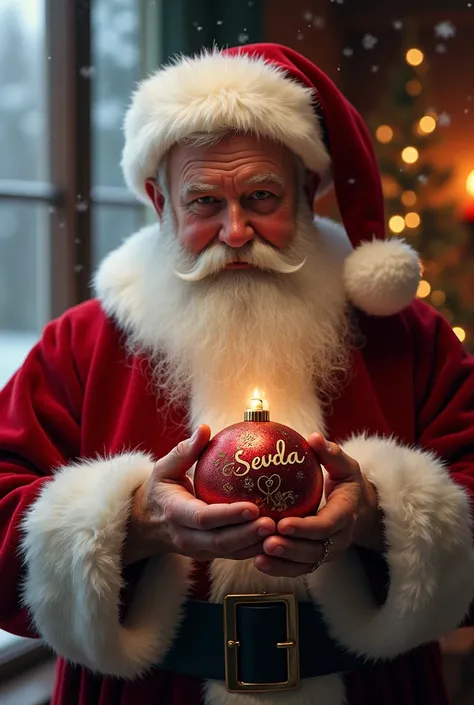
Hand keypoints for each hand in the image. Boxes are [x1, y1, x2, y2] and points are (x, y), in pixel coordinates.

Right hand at [123, 425, 275, 564]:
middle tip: (273, 523)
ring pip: (230, 552)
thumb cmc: (161, 489)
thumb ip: (184, 450)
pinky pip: (234, 554)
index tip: (253, 506)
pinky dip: (255, 548)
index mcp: (176, 513)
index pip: (203, 518)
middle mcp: (187, 537)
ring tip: (280, 532)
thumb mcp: (165, 468)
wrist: (146, 524)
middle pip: (220, 541)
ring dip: (255, 544)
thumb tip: (204, 429)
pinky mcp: (209, 555)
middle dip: (248, 534)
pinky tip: (276, 537)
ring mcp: (198, 550)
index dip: (228, 515)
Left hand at [254, 433, 382, 577]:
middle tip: (267, 542)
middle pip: (315, 550)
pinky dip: (281, 569)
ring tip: (259, 557)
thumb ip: (331, 454)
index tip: (283, 523)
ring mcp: (328, 552)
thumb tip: (313, 438)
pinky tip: (259, 562)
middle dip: (291, 549)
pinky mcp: (318, 558)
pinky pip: (300, 568)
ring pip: (307, 563)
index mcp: (345, 514)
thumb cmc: (349, 484)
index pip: (326, 525)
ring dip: (283, 563)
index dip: (306, 528)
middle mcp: (338, 538)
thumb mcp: (345, 466)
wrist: (364, 512)